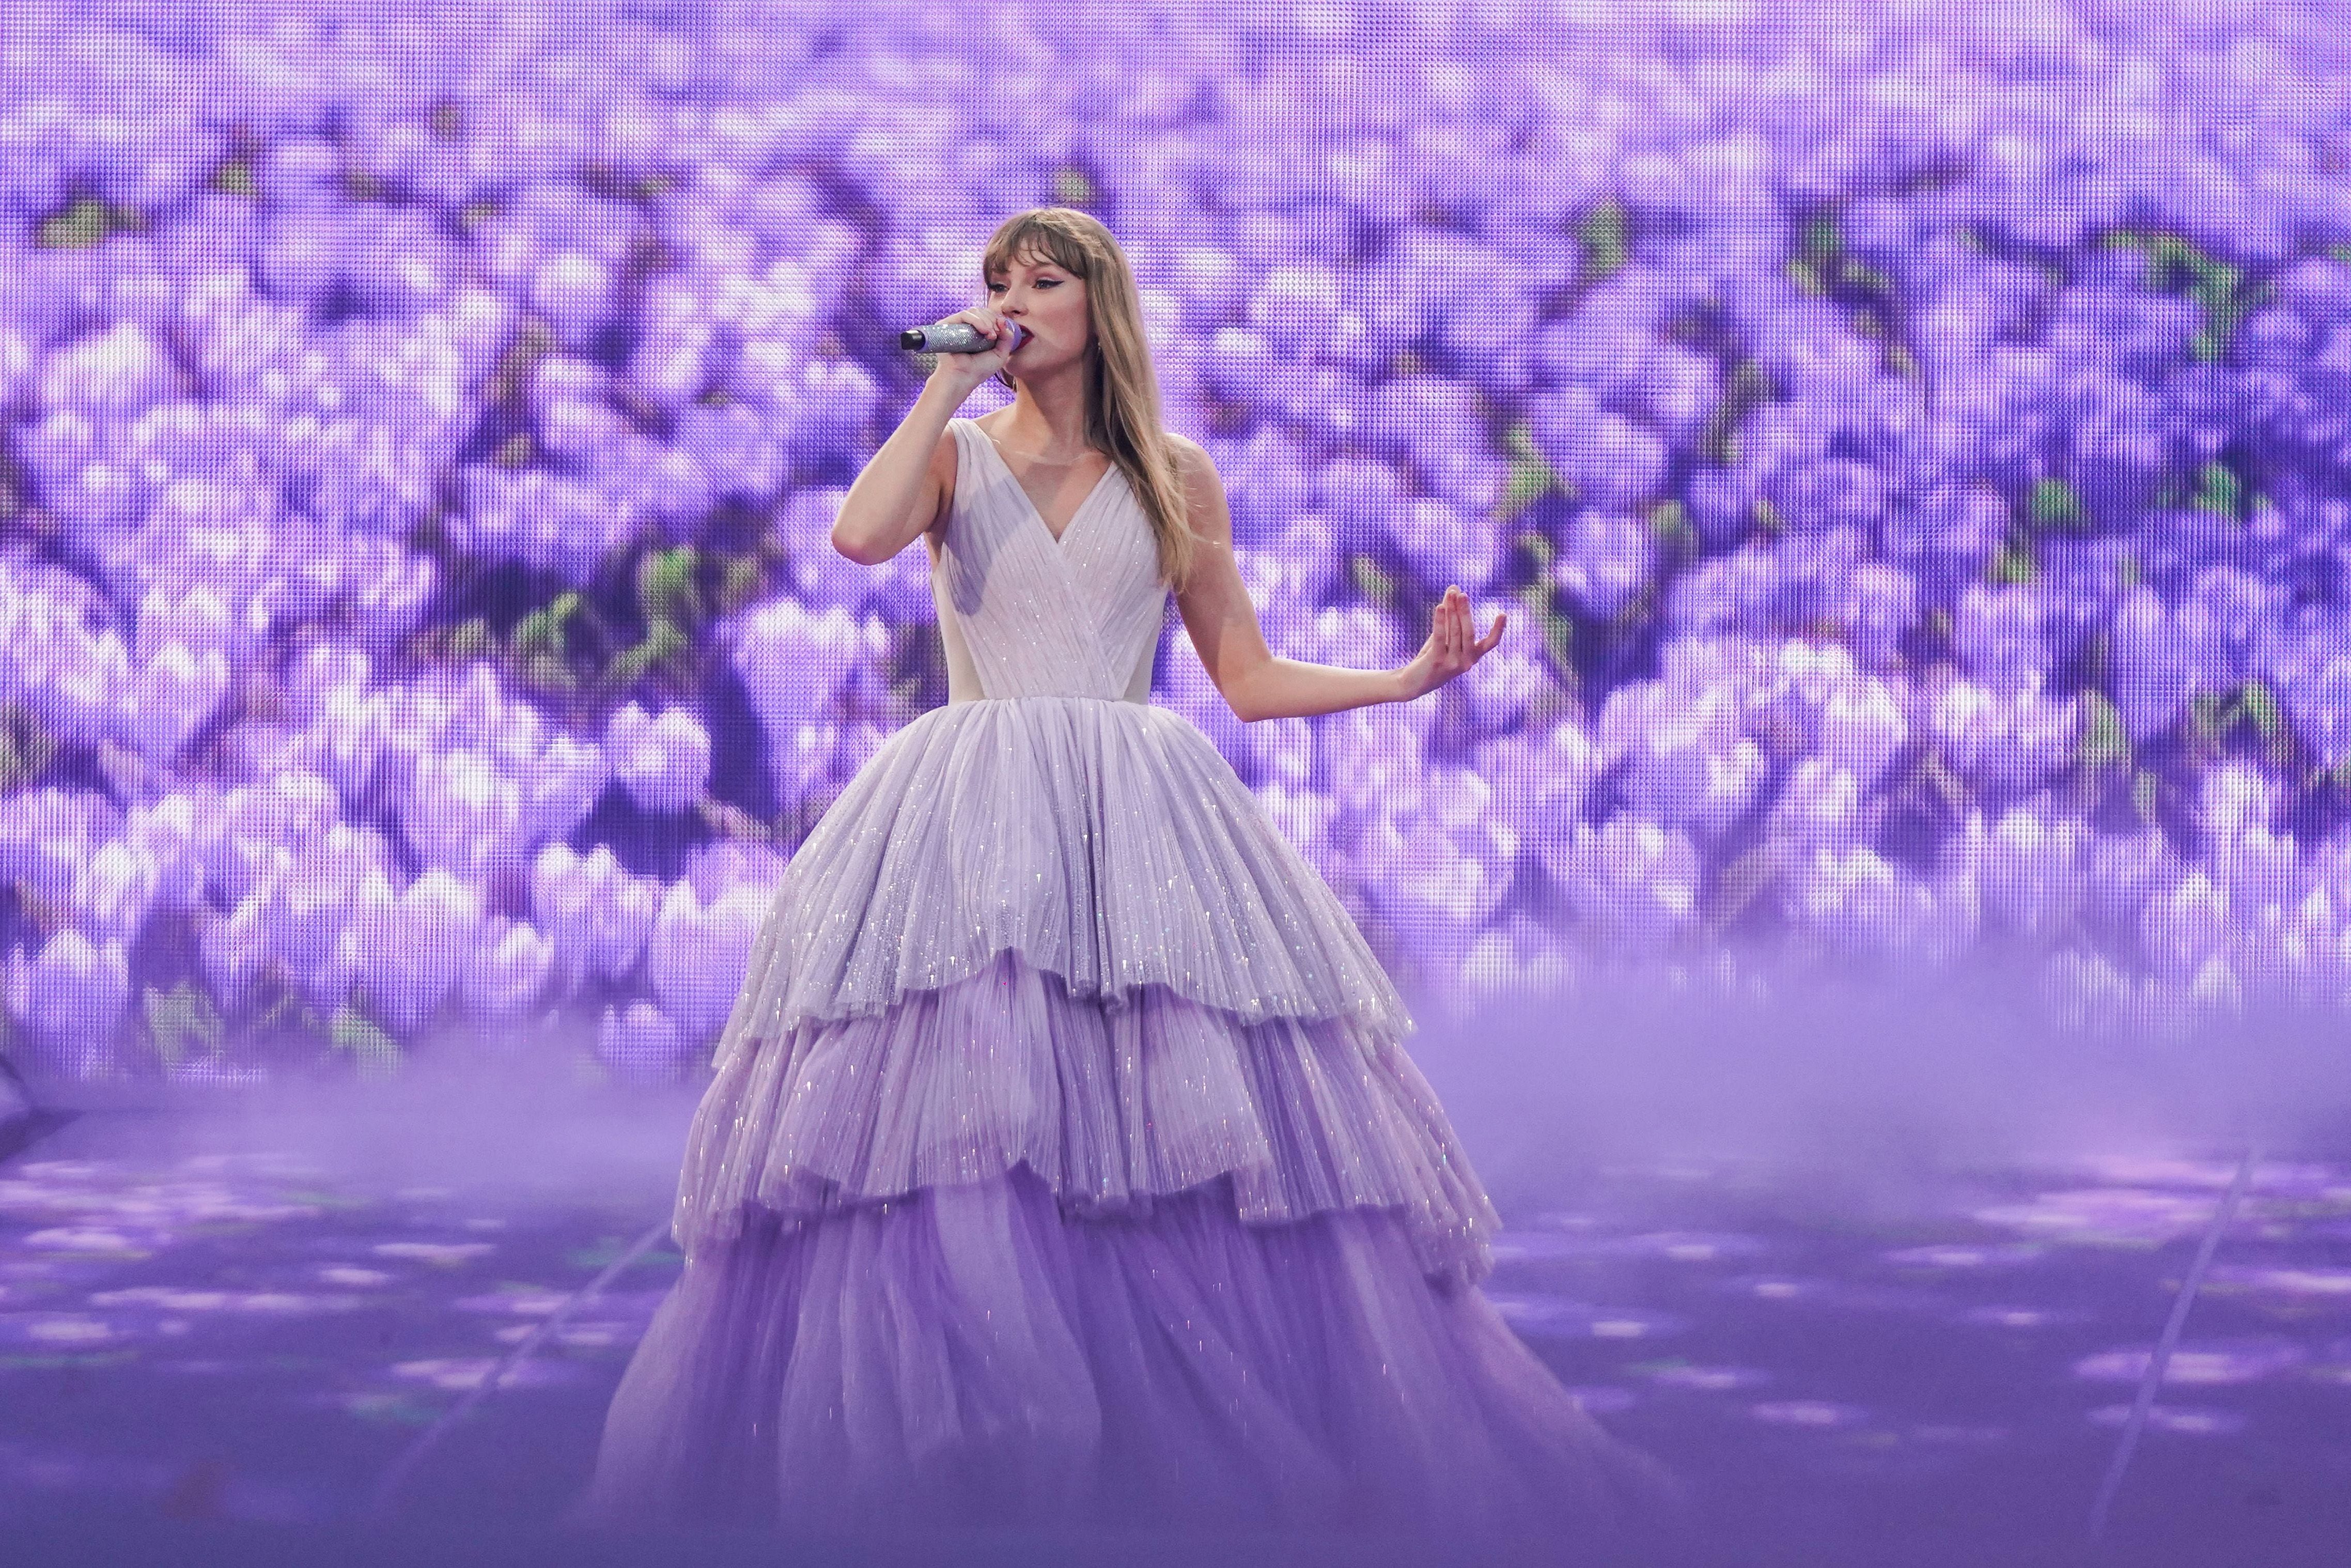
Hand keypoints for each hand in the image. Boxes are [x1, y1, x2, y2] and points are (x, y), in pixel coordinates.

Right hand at [922, 303, 1021, 398]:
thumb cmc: (979, 370)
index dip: (997, 320)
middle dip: (993, 321)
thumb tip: (1003, 320)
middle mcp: (965, 327)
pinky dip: (977, 320)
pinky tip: (984, 331)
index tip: (1002, 332)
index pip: (988, 315)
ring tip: (990, 335)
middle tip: (995, 335)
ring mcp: (956, 325)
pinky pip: (963, 315)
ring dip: (986, 321)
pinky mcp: (946, 325)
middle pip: (982, 311)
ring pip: (974, 311)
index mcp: (977, 332)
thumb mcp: (1000, 354)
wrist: (963, 378)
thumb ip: (1007, 338)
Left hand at [1396, 586, 1504, 700]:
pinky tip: (1439, 608)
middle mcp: (1466, 662)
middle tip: (1462, 594)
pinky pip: (1440, 638)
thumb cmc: (1433, 656)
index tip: (1503, 614)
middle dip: (1465, 611)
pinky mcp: (1437, 662)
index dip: (1498, 630)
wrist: (1414, 682)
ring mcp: (1452, 663)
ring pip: (1454, 632)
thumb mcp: (1444, 636)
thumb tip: (1455, 587)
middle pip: (1469, 632)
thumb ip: (1451, 613)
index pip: (1491, 643)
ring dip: (1452, 611)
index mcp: (1473, 656)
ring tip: (1451, 594)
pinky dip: (1440, 621)